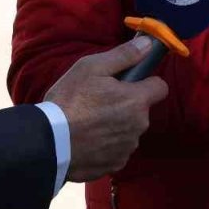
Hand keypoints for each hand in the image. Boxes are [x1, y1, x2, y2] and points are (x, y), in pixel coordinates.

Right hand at [44, 36, 168, 182]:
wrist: (48, 143)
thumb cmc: (69, 102)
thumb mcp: (91, 68)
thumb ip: (124, 55)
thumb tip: (148, 44)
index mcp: (137, 100)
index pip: (160, 87)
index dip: (146, 83)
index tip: (129, 83)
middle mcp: (139, 125)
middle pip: (142, 110)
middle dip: (127, 105)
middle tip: (100, 102)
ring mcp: (128, 147)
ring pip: (130, 130)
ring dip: (118, 126)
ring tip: (90, 123)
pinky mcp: (115, 164)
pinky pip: (118, 150)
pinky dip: (107, 145)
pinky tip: (88, 140)